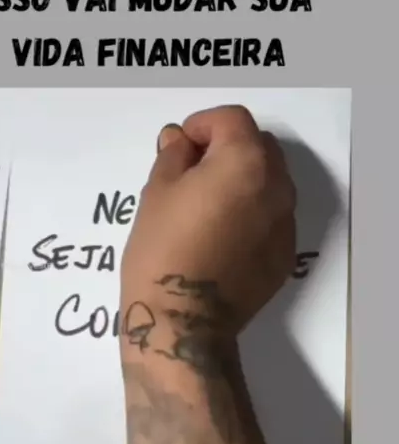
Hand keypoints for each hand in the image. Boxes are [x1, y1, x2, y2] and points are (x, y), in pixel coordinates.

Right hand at [121, 105, 295, 338]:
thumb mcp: (156, 193)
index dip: (201, 125)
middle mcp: (277, 187)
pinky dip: (252, 215)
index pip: (231, 120)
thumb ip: (174, 156)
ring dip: (243, 181)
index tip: (178, 148)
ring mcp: (286, 224)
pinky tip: (222, 238)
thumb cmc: (162, 251)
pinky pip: (272, 218)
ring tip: (207, 207)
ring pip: (270, 183)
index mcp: (246, 161)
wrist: (184, 323)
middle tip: (192, 174)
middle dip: (227, 149)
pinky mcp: (284, 256)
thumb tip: (181, 141)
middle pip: (259, 147)